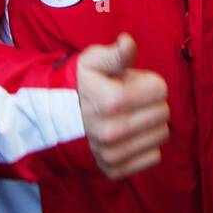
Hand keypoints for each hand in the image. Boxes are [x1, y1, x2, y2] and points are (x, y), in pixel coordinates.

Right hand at [77, 34, 169, 179]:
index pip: (160, 89)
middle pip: (163, 112)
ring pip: (161, 135)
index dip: (146, 82)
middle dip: (150, 102)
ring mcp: (113, 154)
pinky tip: (127, 136)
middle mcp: (113, 131)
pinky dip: (144, 146)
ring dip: (149, 124)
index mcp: (112, 100)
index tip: (129, 84)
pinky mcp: (115, 170)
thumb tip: (128, 42)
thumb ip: (115, 54)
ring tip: (127, 117)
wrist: (49, 122)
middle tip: (129, 101)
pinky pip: (153, 157)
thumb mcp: (91, 61)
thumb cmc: (76, 86)